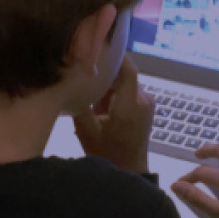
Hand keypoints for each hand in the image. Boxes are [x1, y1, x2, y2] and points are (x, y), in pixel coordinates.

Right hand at [73, 57, 153, 173]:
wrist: (129, 172)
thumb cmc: (107, 153)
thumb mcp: (86, 131)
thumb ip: (80, 103)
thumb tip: (72, 78)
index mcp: (131, 105)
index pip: (127, 69)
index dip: (114, 55)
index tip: (96, 45)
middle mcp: (143, 99)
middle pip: (122, 75)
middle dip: (103, 75)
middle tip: (81, 76)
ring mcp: (147, 102)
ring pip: (123, 83)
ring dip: (107, 87)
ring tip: (89, 98)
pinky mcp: (146, 107)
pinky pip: (127, 92)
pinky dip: (113, 95)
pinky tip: (100, 107)